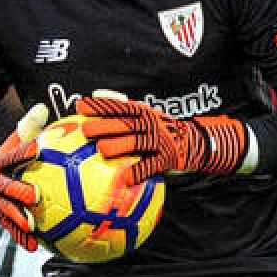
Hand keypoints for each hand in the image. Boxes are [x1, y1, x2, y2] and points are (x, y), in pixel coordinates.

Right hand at [0, 104, 48, 246]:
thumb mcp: (7, 144)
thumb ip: (26, 128)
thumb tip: (42, 107)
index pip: (12, 155)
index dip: (23, 152)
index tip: (37, 150)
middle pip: (8, 187)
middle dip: (20, 191)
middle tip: (35, 195)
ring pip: (7, 210)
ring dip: (18, 218)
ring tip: (30, 225)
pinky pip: (10, 227)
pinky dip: (20, 237)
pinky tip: (33, 246)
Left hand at [77, 94, 246, 186]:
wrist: (197, 141)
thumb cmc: (163, 131)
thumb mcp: (148, 116)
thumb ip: (126, 110)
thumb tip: (98, 97)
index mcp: (144, 112)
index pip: (119, 106)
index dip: (100, 105)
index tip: (79, 105)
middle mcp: (151, 124)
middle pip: (125, 124)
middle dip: (105, 126)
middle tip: (85, 130)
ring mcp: (160, 141)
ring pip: (136, 143)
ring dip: (119, 146)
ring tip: (101, 150)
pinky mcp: (168, 158)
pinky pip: (152, 166)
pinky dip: (139, 172)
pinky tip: (126, 179)